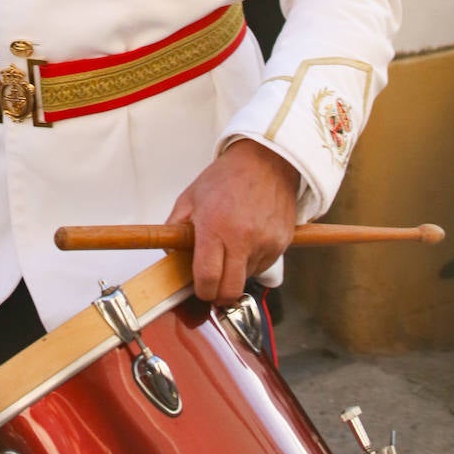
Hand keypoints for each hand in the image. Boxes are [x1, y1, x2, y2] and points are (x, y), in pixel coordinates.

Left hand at [167, 139, 298, 304]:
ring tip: (231, 245)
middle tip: (213, 282)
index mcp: (215, 226)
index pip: (207, 278)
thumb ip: (176, 228)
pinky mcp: (282, 243)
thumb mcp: (191, 197)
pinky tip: (247, 239)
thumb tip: (170, 257)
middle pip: (230, 290)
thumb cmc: (226, 177)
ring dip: (237, 272)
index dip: (201, 290)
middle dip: (219, 293)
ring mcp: (265, 242)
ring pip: (247, 278)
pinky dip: (253, 261)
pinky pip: (263, 266)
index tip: (199, 288)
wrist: (266, 160)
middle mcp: (242, 238)